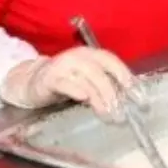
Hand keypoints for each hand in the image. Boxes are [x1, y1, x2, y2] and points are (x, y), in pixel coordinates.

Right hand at [1, 47, 138, 121]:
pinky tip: (84, 99)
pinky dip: (76, 90)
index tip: (135, 91)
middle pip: (99, 73)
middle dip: (112, 92)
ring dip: (98, 98)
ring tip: (107, 113)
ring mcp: (62, 66)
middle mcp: (78, 56)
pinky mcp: (49, 78)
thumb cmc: (67, 81)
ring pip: (85, 80)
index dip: (124, 74)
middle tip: (120, 110)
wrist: (33, 82)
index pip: (111, 60)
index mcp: (90, 54)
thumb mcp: (88, 79)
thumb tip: (126, 98)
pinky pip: (65, 84)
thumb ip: (104, 83)